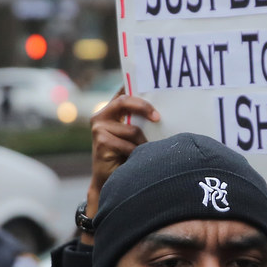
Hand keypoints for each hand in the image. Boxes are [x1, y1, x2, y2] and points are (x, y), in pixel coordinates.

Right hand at [80, 88, 159, 243]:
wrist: (112, 182)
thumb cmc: (129, 157)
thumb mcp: (137, 135)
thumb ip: (142, 121)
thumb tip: (168, 110)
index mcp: (111, 110)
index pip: (123, 90)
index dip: (134, 84)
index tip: (154, 85)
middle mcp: (101, 115)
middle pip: (125, 101)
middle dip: (144, 106)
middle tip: (158, 117)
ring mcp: (99, 128)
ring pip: (132, 129)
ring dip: (143, 143)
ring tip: (144, 153)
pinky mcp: (101, 142)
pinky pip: (129, 145)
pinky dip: (136, 153)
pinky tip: (133, 160)